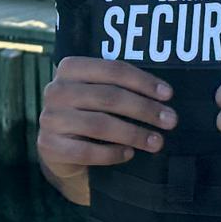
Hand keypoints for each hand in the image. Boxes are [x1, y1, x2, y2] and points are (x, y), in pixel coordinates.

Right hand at [37, 56, 177, 185]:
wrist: (59, 148)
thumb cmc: (90, 113)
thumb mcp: (99, 93)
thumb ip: (121, 88)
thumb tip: (164, 96)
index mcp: (70, 68)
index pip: (113, 69)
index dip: (143, 81)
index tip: (169, 95)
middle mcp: (55, 90)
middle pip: (109, 97)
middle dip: (144, 109)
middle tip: (171, 121)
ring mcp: (49, 118)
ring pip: (99, 124)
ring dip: (133, 133)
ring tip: (157, 142)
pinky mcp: (49, 146)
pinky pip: (86, 151)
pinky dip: (112, 153)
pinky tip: (129, 154)